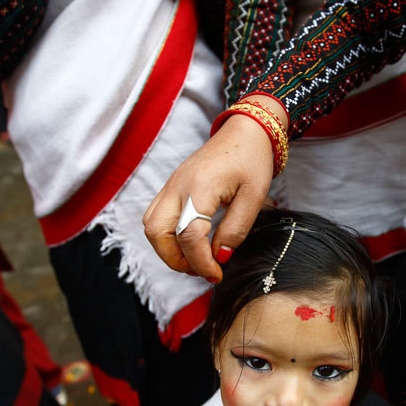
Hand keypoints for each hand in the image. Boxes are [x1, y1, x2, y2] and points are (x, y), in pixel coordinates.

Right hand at [144, 96, 287, 281]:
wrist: (244, 130)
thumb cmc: (251, 160)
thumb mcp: (254, 197)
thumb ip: (235, 229)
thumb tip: (219, 257)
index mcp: (200, 187)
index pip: (189, 236)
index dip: (201, 262)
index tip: (216, 274)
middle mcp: (177, 186)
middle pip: (157, 233)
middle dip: (175, 260)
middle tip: (202, 270)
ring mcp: (170, 185)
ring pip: (151, 226)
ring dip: (167, 250)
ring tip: (195, 260)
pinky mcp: (171, 186)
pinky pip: (156, 216)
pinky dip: (166, 236)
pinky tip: (189, 243)